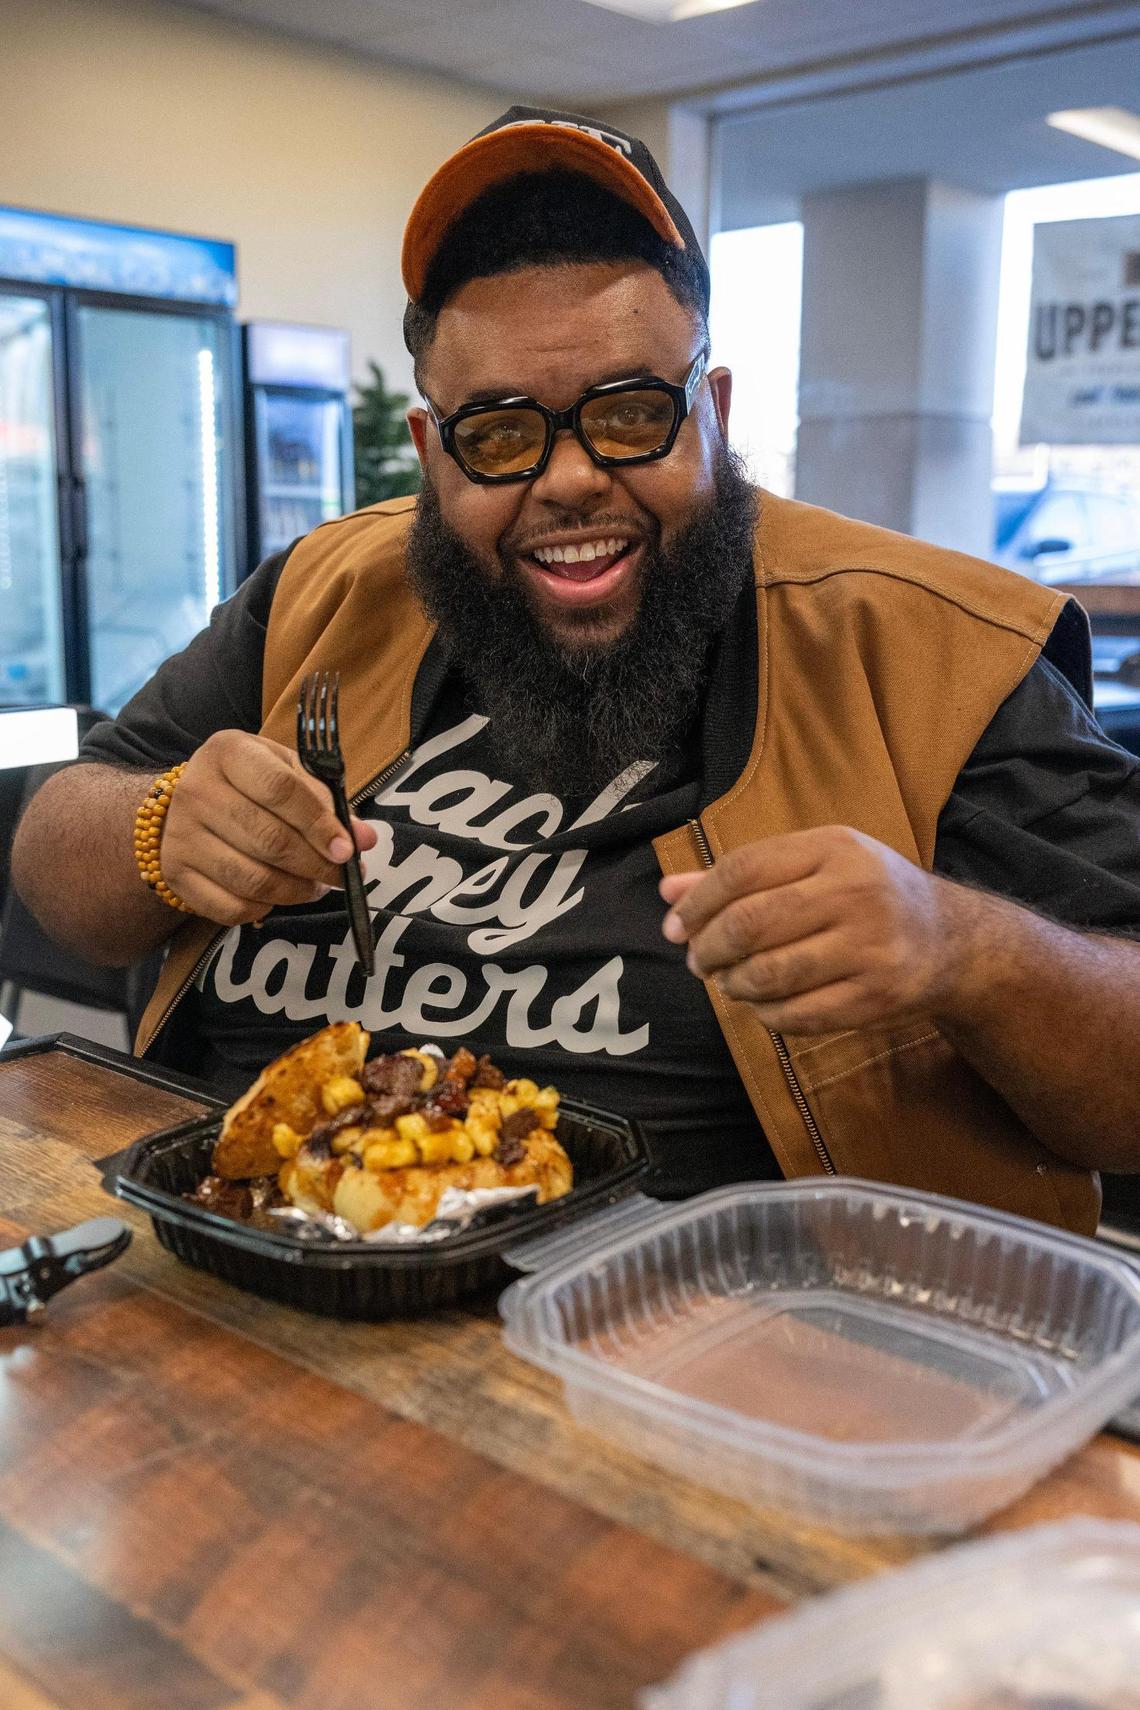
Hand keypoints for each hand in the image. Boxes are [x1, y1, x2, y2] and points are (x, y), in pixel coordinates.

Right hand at [159, 730, 376, 925]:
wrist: (182, 806)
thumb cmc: (249, 785)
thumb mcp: (287, 773)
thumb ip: (327, 801)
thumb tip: (366, 838)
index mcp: (229, 752)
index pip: (280, 790)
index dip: (319, 824)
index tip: (348, 850)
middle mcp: (197, 790)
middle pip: (270, 840)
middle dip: (316, 865)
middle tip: (341, 875)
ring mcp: (180, 835)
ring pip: (253, 880)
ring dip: (296, 891)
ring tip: (316, 887)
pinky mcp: (175, 873)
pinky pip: (231, 907)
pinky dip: (263, 909)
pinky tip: (277, 897)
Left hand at [659, 825, 972, 1033]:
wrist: (952, 940)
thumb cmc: (866, 895)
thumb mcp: (813, 866)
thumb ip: (740, 878)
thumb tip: (667, 893)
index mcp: (834, 847)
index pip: (742, 870)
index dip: (697, 903)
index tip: (674, 927)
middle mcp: (854, 891)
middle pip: (750, 923)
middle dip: (708, 948)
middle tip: (697, 961)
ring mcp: (870, 946)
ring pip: (769, 974)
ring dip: (733, 984)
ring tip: (728, 982)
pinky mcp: (877, 995)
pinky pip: (798, 1015)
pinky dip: (766, 1014)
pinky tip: (762, 1004)